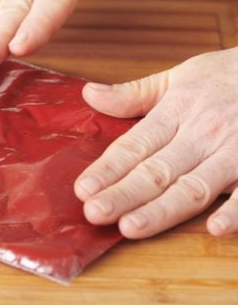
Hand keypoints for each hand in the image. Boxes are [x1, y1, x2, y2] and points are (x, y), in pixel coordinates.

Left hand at [75, 47, 237, 237]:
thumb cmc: (229, 75)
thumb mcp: (179, 76)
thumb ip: (133, 93)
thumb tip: (89, 95)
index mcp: (177, 112)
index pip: (135, 145)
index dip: (108, 168)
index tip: (83, 188)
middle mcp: (202, 133)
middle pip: (156, 170)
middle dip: (123, 194)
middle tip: (94, 213)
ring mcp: (235, 151)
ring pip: (193, 186)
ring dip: (162, 209)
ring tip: (131, 227)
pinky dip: (237, 209)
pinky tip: (214, 228)